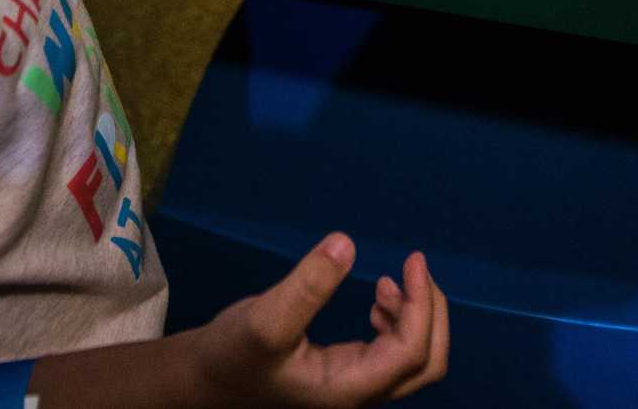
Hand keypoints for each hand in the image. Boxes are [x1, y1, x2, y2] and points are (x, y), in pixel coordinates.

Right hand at [194, 233, 449, 405]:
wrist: (206, 381)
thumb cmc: (232, 356)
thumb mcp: (265, 318)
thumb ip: (307, 284)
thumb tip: (347, 243)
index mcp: (348, 388)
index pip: (411, 352)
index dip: (422, 304)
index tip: (412, 259)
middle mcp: (359, 393)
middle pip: (426, 364)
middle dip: (431, 312)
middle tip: (414, 266)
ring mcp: (354, 385)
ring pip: (413, 360)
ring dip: (416, 315)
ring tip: (390, 281)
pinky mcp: (345, 373)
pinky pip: (392, 354)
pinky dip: (398, 322)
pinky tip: (377, 300)